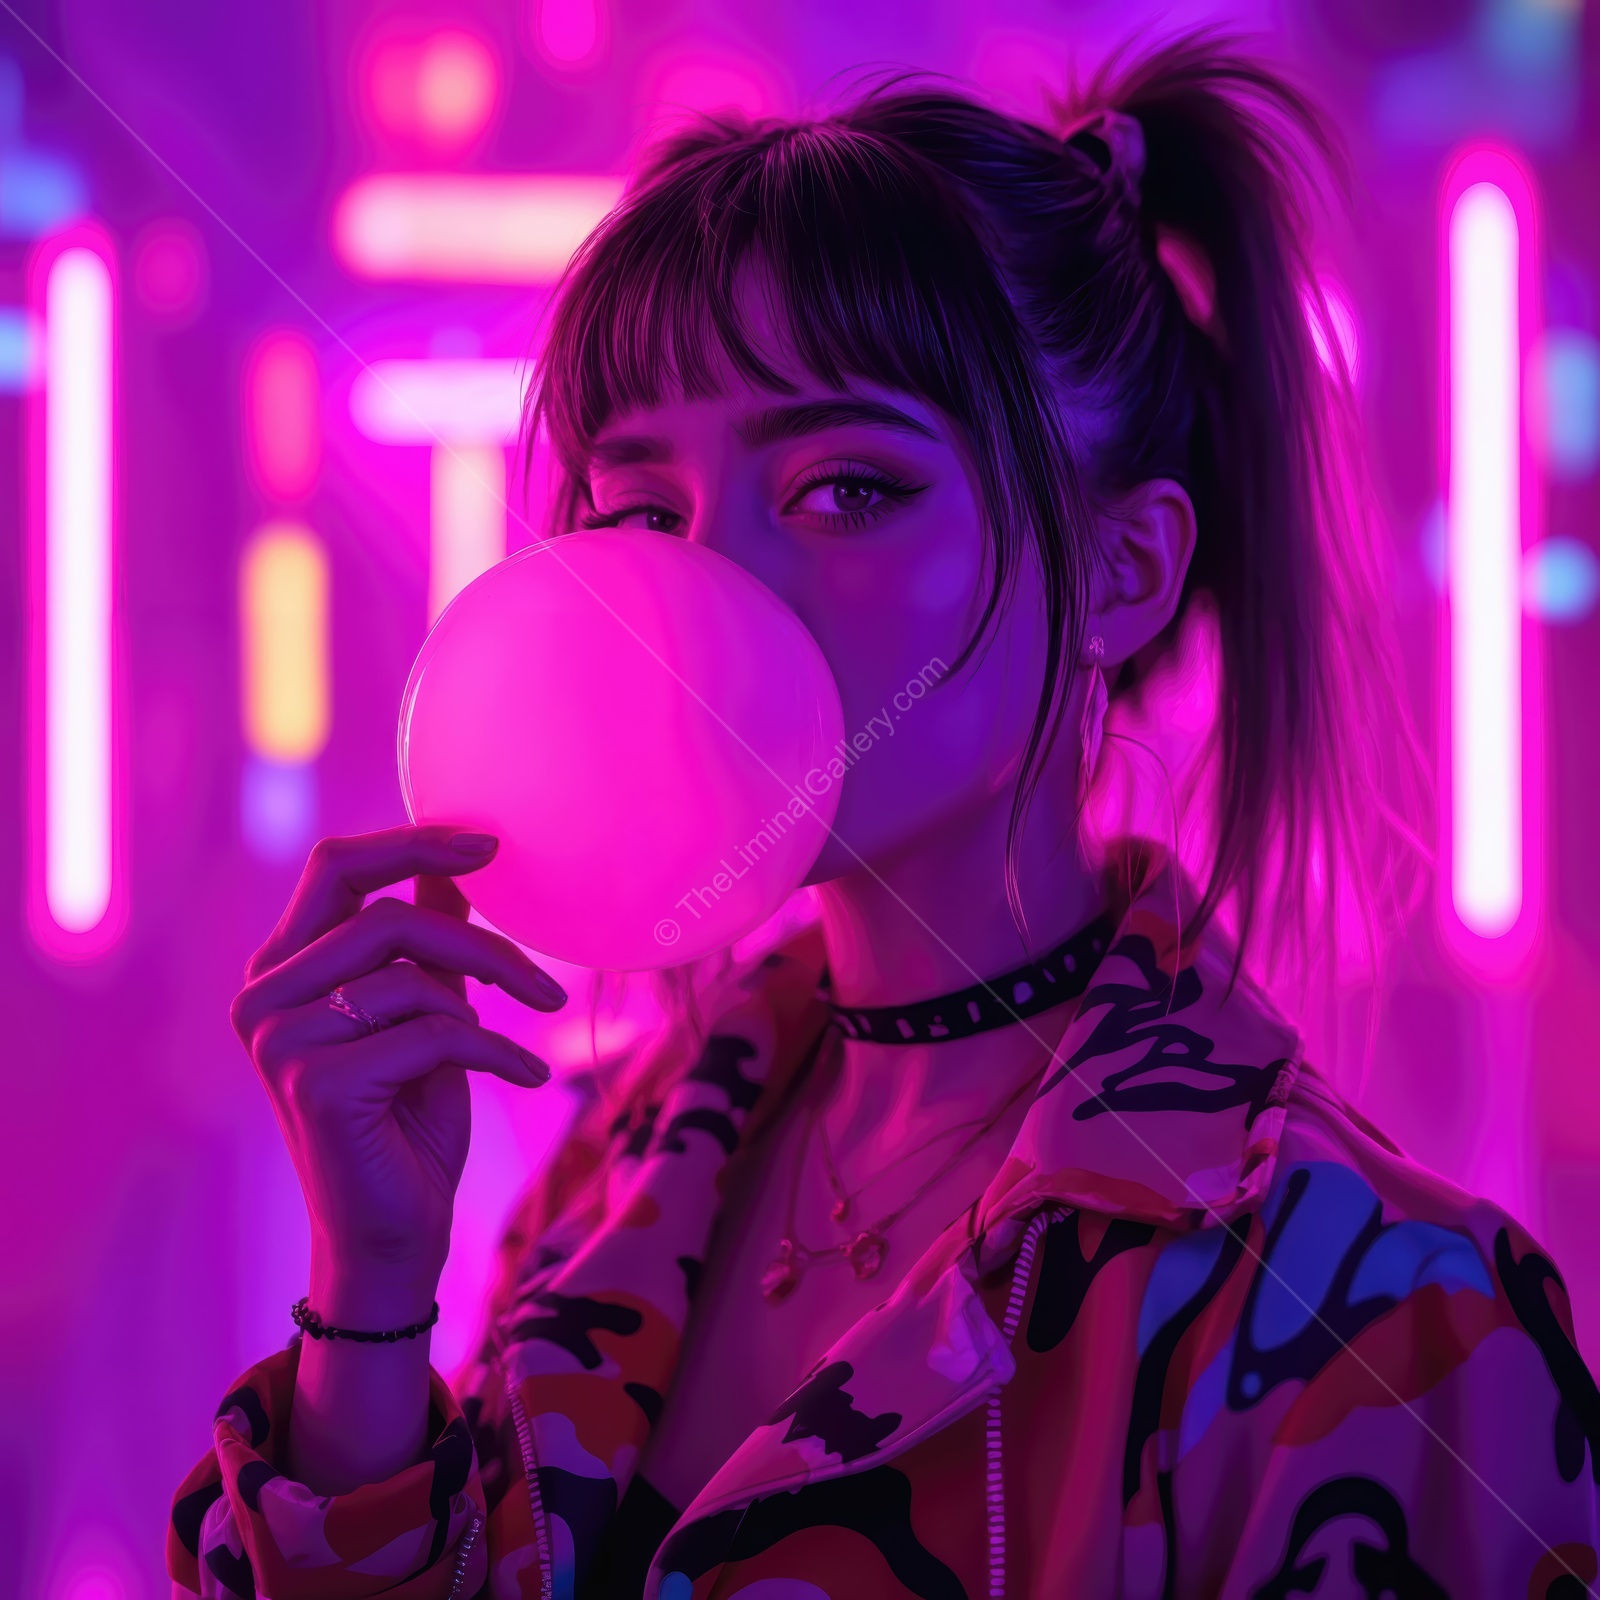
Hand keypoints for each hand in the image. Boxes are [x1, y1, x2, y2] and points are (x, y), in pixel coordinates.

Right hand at [232, 825, 565, 1326]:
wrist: (392, 1237)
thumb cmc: (408, 1123)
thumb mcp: (425, 1014)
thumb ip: (428, 941)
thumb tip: (460, 862)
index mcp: (282, 968)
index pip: (336, 866)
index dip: (412, 842)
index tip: (492, 843)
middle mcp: (264, 997)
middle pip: (388, 917)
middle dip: (482, 946)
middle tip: (545, 983)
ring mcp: (281, 1039)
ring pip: (414, 976)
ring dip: (489, 1006)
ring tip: (519, 1040)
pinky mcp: (318, 1081)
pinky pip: (435, 1032)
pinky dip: (497, 1051)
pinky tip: (529, 1075)